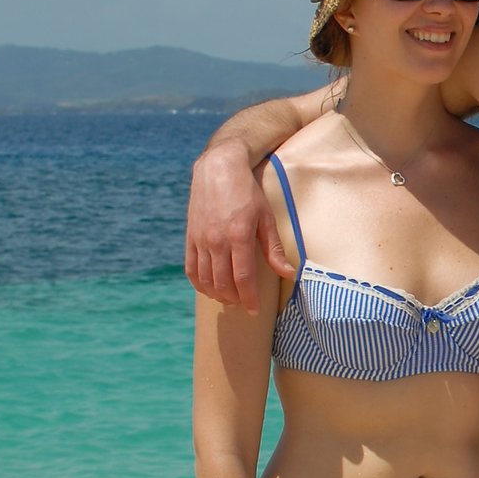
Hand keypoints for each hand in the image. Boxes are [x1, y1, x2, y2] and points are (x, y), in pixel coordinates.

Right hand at [185, 142, 292, 313]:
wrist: (218, 167)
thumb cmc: (247, 192)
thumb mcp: (266, 217)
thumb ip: (274, 248)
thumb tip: (288, 273)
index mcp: (238, 236)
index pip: (243, 278)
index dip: (249, 299)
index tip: (255, 310)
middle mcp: (216, 240)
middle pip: (223, 284)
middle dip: (235, 300)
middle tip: (243, 303)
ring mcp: (200, 239)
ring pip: (205, 280)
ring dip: (217, 294)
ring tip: (229, 298)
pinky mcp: (190, 236)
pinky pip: (191, 269)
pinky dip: (199, 284)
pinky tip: (209, 288)